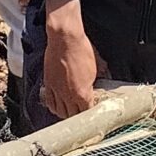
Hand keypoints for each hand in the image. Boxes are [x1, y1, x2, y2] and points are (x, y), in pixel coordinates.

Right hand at [38, 0, 100, 120]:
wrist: (65, 39)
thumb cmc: (81, 49)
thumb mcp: (97, 64)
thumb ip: (101, 74)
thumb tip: (107, 76)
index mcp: (83, 93)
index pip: (86, 112)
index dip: (89, 113)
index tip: (91, 112)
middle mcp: (68, 95)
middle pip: (72, 115)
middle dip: (77, 116)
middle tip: (81, 112)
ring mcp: (57, 91)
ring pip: (59, 111)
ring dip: (65, 113)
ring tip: (69, 111)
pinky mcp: (48, 84)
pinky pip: (50, 102)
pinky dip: (54, 106)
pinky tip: (58, 105)